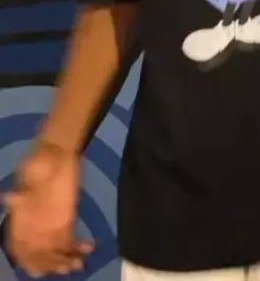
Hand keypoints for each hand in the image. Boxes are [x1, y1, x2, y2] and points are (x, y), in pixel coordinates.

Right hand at [1, 142, 93, 276]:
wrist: (59, 150)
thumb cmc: (41, 159)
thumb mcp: (30, 170)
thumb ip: (24, 187)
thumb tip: (9, 198)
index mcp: (18, 217)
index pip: (17, 246)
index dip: (26, 260)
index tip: (37, 269)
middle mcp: (32, 226)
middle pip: (38, 255)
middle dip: (51, 265)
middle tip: (67, 266)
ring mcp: (49, 225)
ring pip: (54, 253)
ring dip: (65, 261)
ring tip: (79, 263)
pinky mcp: (66, 220)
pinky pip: (69, 241)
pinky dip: (78, 248)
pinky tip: (89, 247)